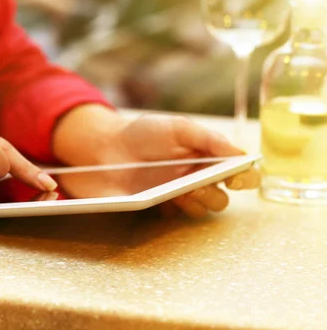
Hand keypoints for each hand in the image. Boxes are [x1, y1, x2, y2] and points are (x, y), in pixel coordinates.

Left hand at [53, 106, 259, 218]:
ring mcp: (176, 196)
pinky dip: (170, 210)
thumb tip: (240, 153)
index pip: (238, 172)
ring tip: (178, 191)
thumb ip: (207, 138)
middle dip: (213, 193)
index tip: (235, 178)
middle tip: (196, 185)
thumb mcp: (175, 127)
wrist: (102, 148)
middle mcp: (195, 179)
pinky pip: (173, 219)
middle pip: (221, 198)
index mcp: (205, 157)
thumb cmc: (139, 134)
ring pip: (201, 210)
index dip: (244, 177)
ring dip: (195, 203)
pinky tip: (156, 198)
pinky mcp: (156, 208)